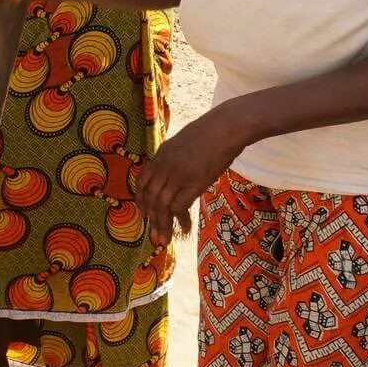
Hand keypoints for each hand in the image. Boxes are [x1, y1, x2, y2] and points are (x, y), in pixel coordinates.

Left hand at [136, 103, 249, 247]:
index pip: (142, 182)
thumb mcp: (183, 143)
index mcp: (160, 155)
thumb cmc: (211, 133)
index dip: (141, 200)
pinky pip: (179, 206)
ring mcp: (177, 174)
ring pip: (162, 206)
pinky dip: (181, 220)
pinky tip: (186, 228)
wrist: (226, 127)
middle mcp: (164, 165)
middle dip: (151, 219)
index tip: (145, 214)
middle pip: (150, 198)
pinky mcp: (193, 182)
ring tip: (167, 239)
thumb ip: (174, 158)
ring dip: (163, 225)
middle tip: (155, 236)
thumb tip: (174, 175)